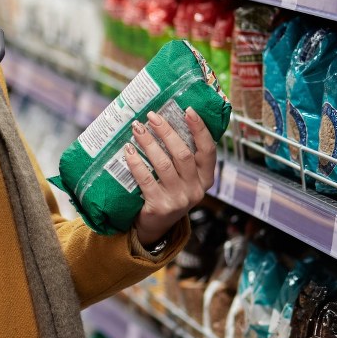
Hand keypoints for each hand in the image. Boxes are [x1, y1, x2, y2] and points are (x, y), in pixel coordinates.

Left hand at [123, 107, 216, 245]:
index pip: (208, 150)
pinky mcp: (160, 206)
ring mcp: (178, 199)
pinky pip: (146, 179)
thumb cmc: (167, 192)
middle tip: (152, 116)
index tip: (189, 110)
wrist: (155, 227)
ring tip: (137, 128)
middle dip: (166, 131)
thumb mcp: (182, 177)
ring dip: (149, 143)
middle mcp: (195, 189)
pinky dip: (136, 163)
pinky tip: (128, 150)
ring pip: (164, 164)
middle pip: (183, 154)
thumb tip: (165, 120)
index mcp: (205, 178)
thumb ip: (180, 156)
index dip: (200, 129)